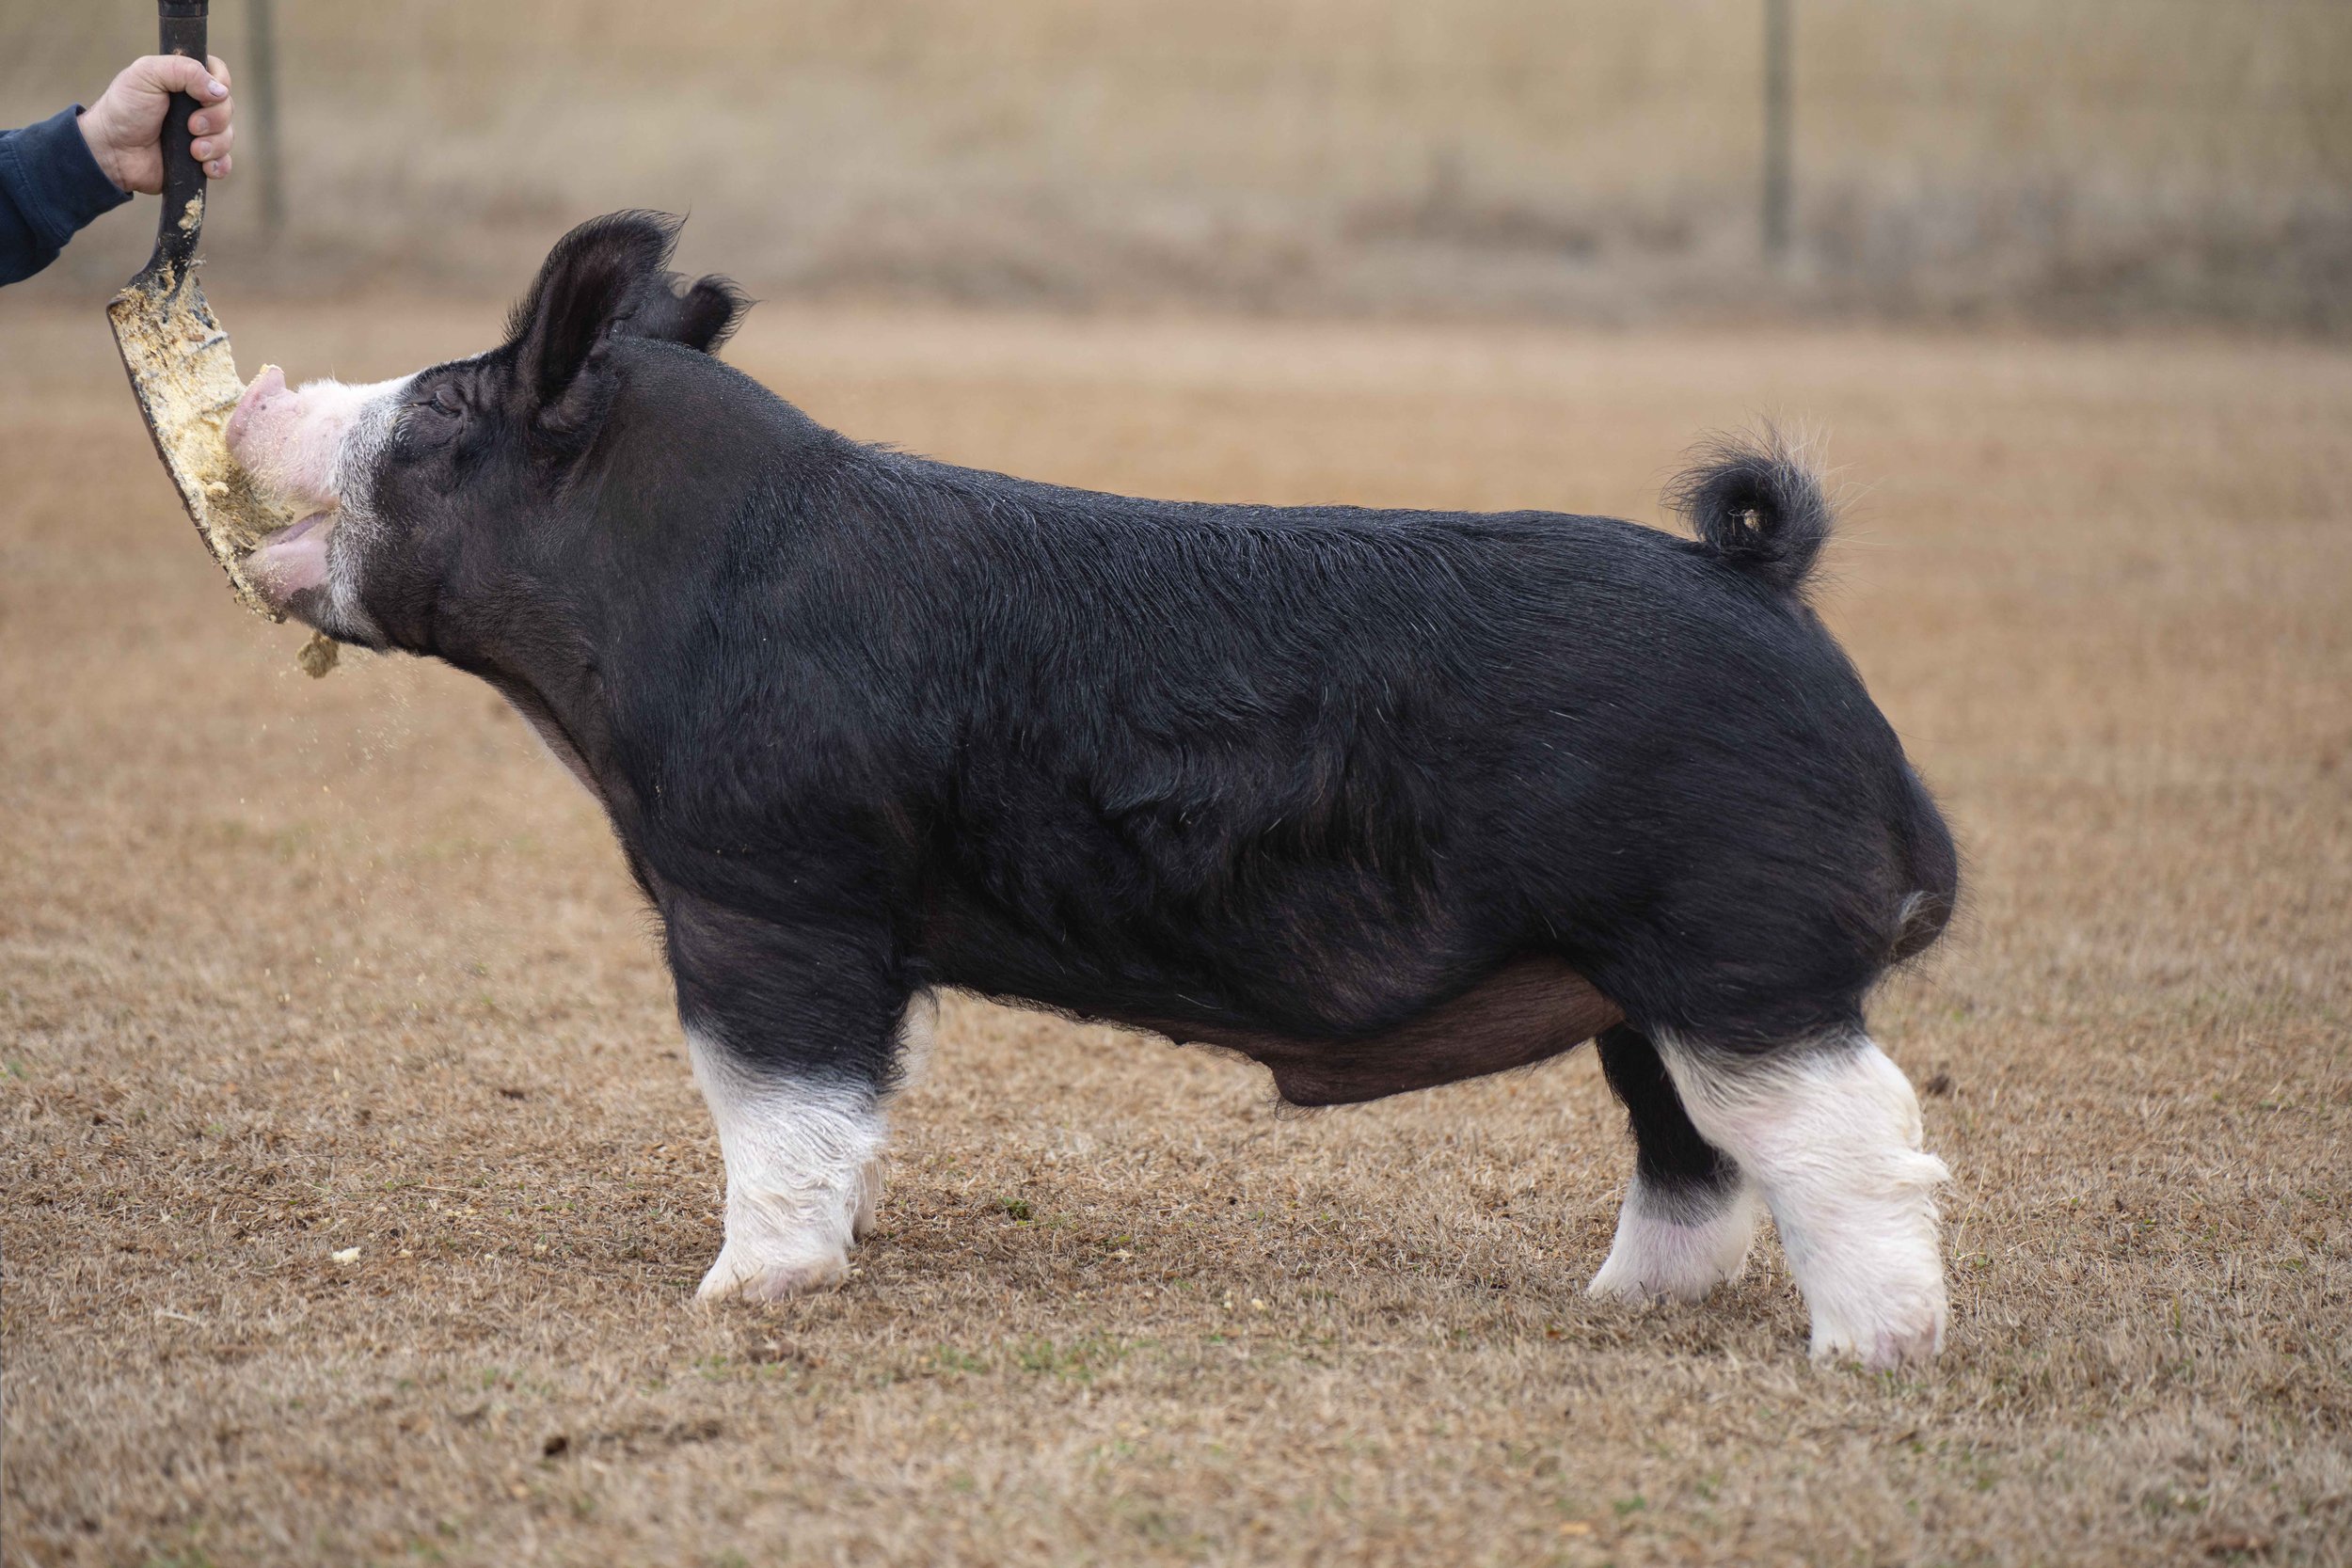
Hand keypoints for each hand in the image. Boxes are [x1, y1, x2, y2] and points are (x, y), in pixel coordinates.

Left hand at [76, 53, 234, 194]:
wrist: (112, 151)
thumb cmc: (124, 108)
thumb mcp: (146, 74)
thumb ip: (183, 70)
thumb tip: (221, 91)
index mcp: (184, 81)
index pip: (219, 73)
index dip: (220, 83)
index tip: (204, 94)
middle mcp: (195, 105)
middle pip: (228, 107)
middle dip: (215, 119)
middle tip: (191, 126)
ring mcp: (199, 134)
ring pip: (228, 136)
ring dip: (214, 144)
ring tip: (192, 151)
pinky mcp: (199, 160)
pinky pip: (225, 163)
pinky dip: (219, 165)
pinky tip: (202, 165)